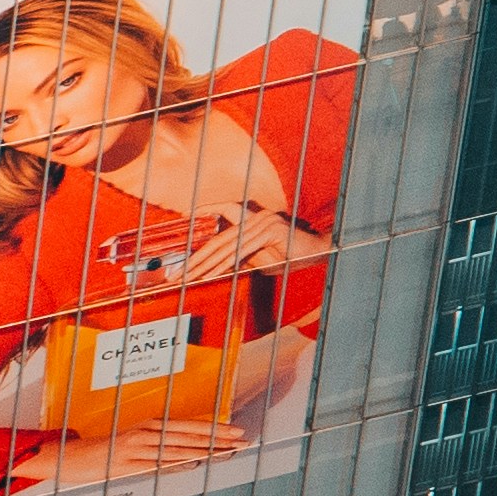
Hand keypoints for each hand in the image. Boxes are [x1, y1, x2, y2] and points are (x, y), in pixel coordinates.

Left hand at [125, 201, 317, 290]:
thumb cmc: (291, 256)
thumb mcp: (261, 260)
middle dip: (194, 258)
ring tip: (188, 278)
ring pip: (225, 245)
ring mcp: (261, 222)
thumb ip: (240, 258)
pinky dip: (224, 264)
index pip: (220, 221)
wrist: (319, 253)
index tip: (181, 234)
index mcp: (250, 220)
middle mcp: (254, 217)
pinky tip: (211, 274)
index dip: (201, 223)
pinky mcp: (269, 230)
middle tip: (177, 274)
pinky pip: (241, 250)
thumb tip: (217, 265)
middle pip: (217, 238)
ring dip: (205, 264)